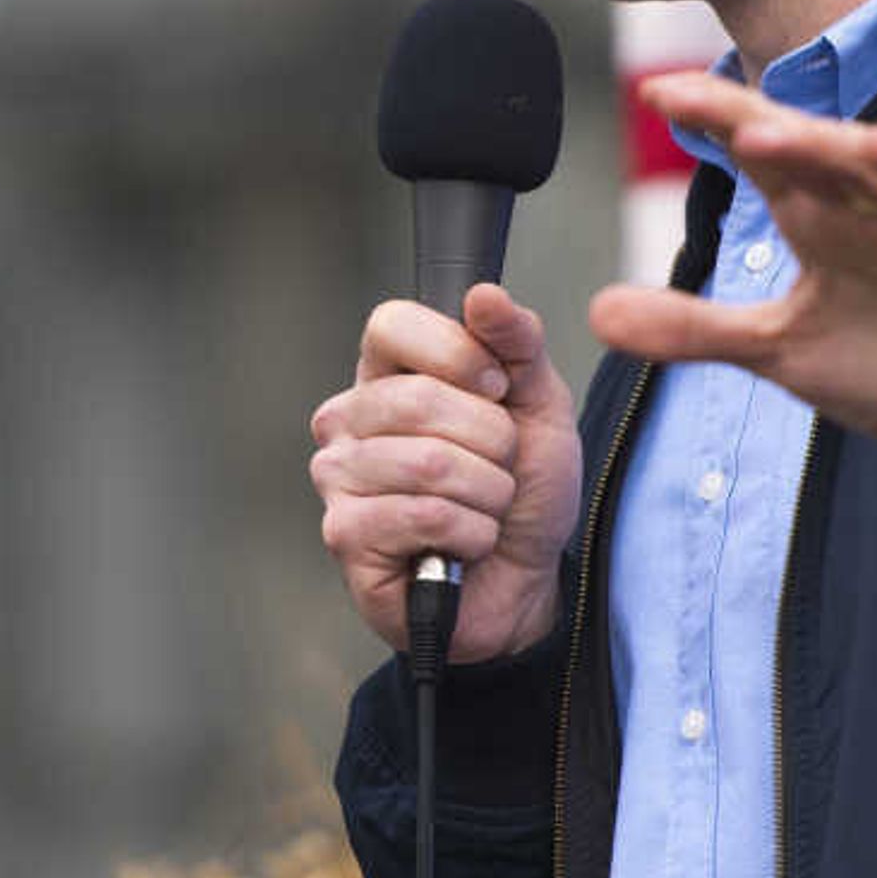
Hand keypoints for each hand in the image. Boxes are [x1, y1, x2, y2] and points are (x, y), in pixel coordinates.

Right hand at [309, 282, 585, 662]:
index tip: (497, 389)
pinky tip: (460, 546)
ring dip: (487, 494)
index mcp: (386, 375)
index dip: (457, 352)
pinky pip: (424, 516)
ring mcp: (338, 477)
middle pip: (418, 398)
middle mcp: (347, 419)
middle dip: (492, 442)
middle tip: (498, 469)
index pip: (391, 324)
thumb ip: (518, 343)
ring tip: (483, 511)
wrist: (523, 582)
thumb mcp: (539, 406)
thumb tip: (484, 295)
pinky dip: (469, 534)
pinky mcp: (344, 534)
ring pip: (429, 464)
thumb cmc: (520, 494)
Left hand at [592, 73, 876, 447]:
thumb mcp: (776, 351)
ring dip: (810, 143)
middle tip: (677, 89)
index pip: (755, 157)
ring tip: (752, 131)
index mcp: (814, 224)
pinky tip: (874, 147)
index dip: (709, 123)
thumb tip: (597, 312)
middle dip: (738, 112)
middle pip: (796, 143)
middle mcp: (858, 208)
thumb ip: (693, 328)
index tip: (652, 94)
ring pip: (859, 164)